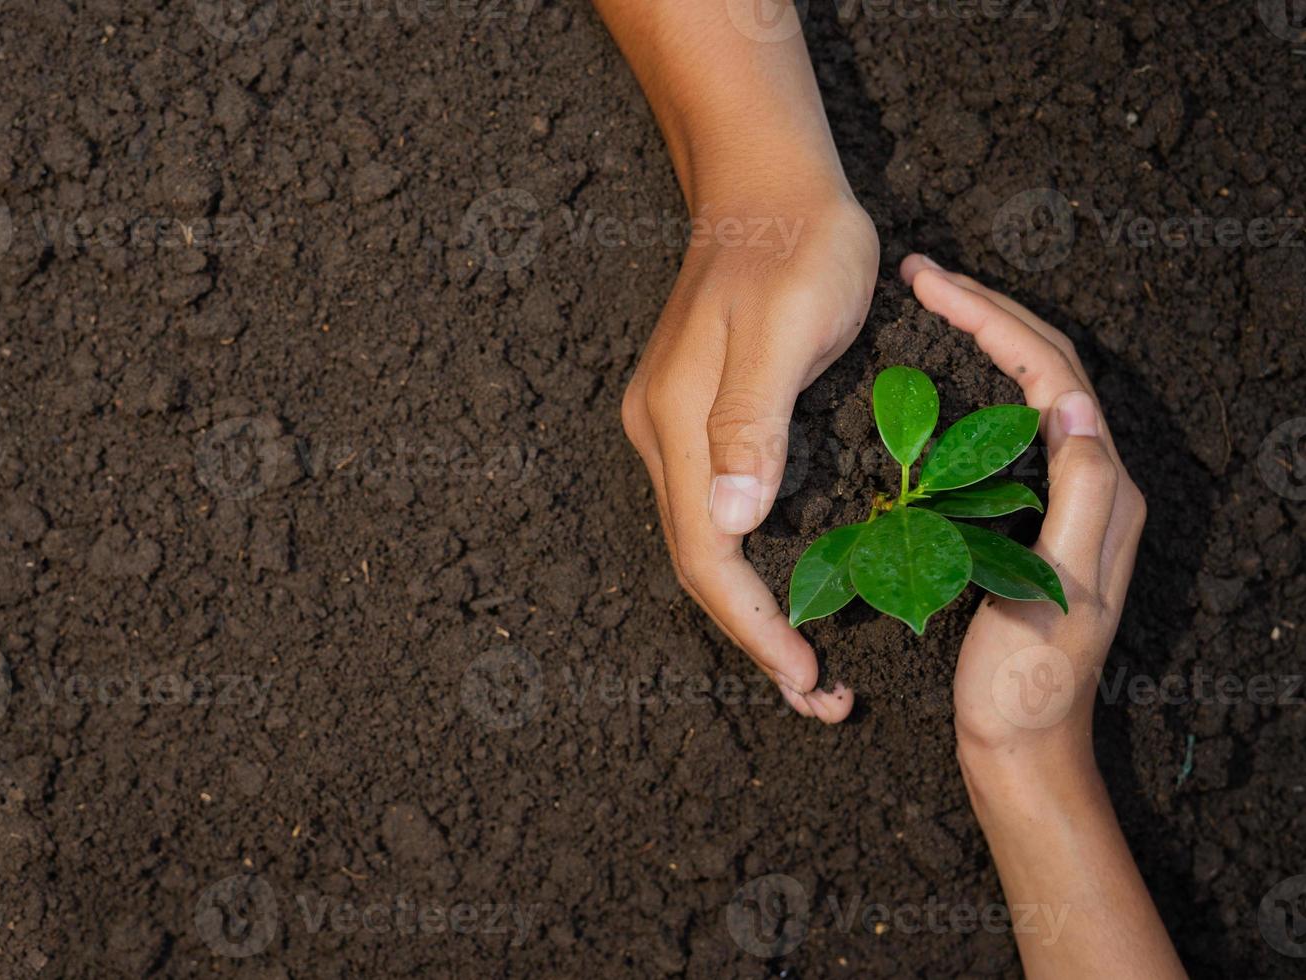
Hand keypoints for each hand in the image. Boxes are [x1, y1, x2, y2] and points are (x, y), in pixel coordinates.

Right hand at [621, 191, 877, 721]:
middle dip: (753, 636)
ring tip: (807, 659)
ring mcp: (675, 425)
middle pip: (698, 563)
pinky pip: (715, 510)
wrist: (766, 183)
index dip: (754, 627)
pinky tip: (788, 581)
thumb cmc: (795, 247)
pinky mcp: (697, 414)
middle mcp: (664, 435)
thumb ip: (752, 425)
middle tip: (819, 695)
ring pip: (704, 542)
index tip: (806, 679)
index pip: (706, 556)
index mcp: (679, 425)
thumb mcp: (784, 329)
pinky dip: (750, 562)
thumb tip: (730, 525)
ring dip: (751, 608)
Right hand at [903, 255, 1183, 979]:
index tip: (932, 283)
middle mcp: (1091, 485)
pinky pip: (1007, 429)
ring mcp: (1062, 501)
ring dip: (985, 338)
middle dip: (989, 310)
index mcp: (1100, 491)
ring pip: (1027, 391)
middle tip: (925, 273)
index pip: (1053, 374)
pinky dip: (976, 386)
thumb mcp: (1059, 590)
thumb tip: (1076, 406)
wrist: (1022, 749)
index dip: (994, 319)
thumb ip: (1080, 498)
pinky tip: (939, 382)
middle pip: (1046, 368)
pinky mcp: (1030, 520)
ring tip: (932, 303)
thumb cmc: (1029, 683)